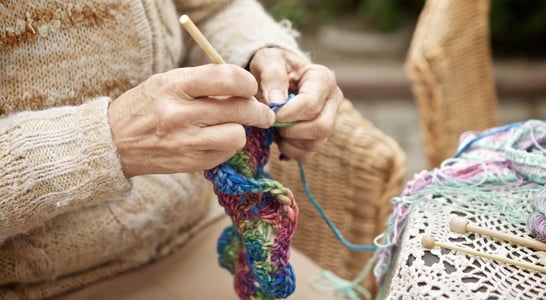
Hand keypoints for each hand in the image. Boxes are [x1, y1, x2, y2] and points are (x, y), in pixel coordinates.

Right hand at [108, 64, 274, 176]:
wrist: (113, 141)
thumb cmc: (147, 106)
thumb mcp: (167, 82)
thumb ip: (204, 82)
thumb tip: (245, 89)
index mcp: (174, 86)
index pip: (227, 79)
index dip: (248, 83)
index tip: (251, 87)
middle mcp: (180, 114)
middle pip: (239, 110)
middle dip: (259, 111)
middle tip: (264, 113)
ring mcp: (184, 142)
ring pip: (237, 136)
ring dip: (241, 131)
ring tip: (234, 127)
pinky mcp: (189, 163)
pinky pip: (225, 154)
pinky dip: (226, 147)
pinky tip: (216, 141)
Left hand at [249, 48, 342, 161]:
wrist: (275, 77)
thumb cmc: (273, 66)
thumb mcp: (268, 60)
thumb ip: (272, 75)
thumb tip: (277, 101)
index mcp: (323, 79)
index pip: (310, 105)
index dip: (286, 114)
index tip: (269, 112)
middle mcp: (333, 100)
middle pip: (321, 127)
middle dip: (291, 130)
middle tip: (272, 122)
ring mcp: (329, 120)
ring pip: (315, 143)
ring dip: (288, 141)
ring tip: (274, 126)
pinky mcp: (320, 137)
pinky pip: (307, 154)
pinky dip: (289, 150)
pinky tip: (279, 136)